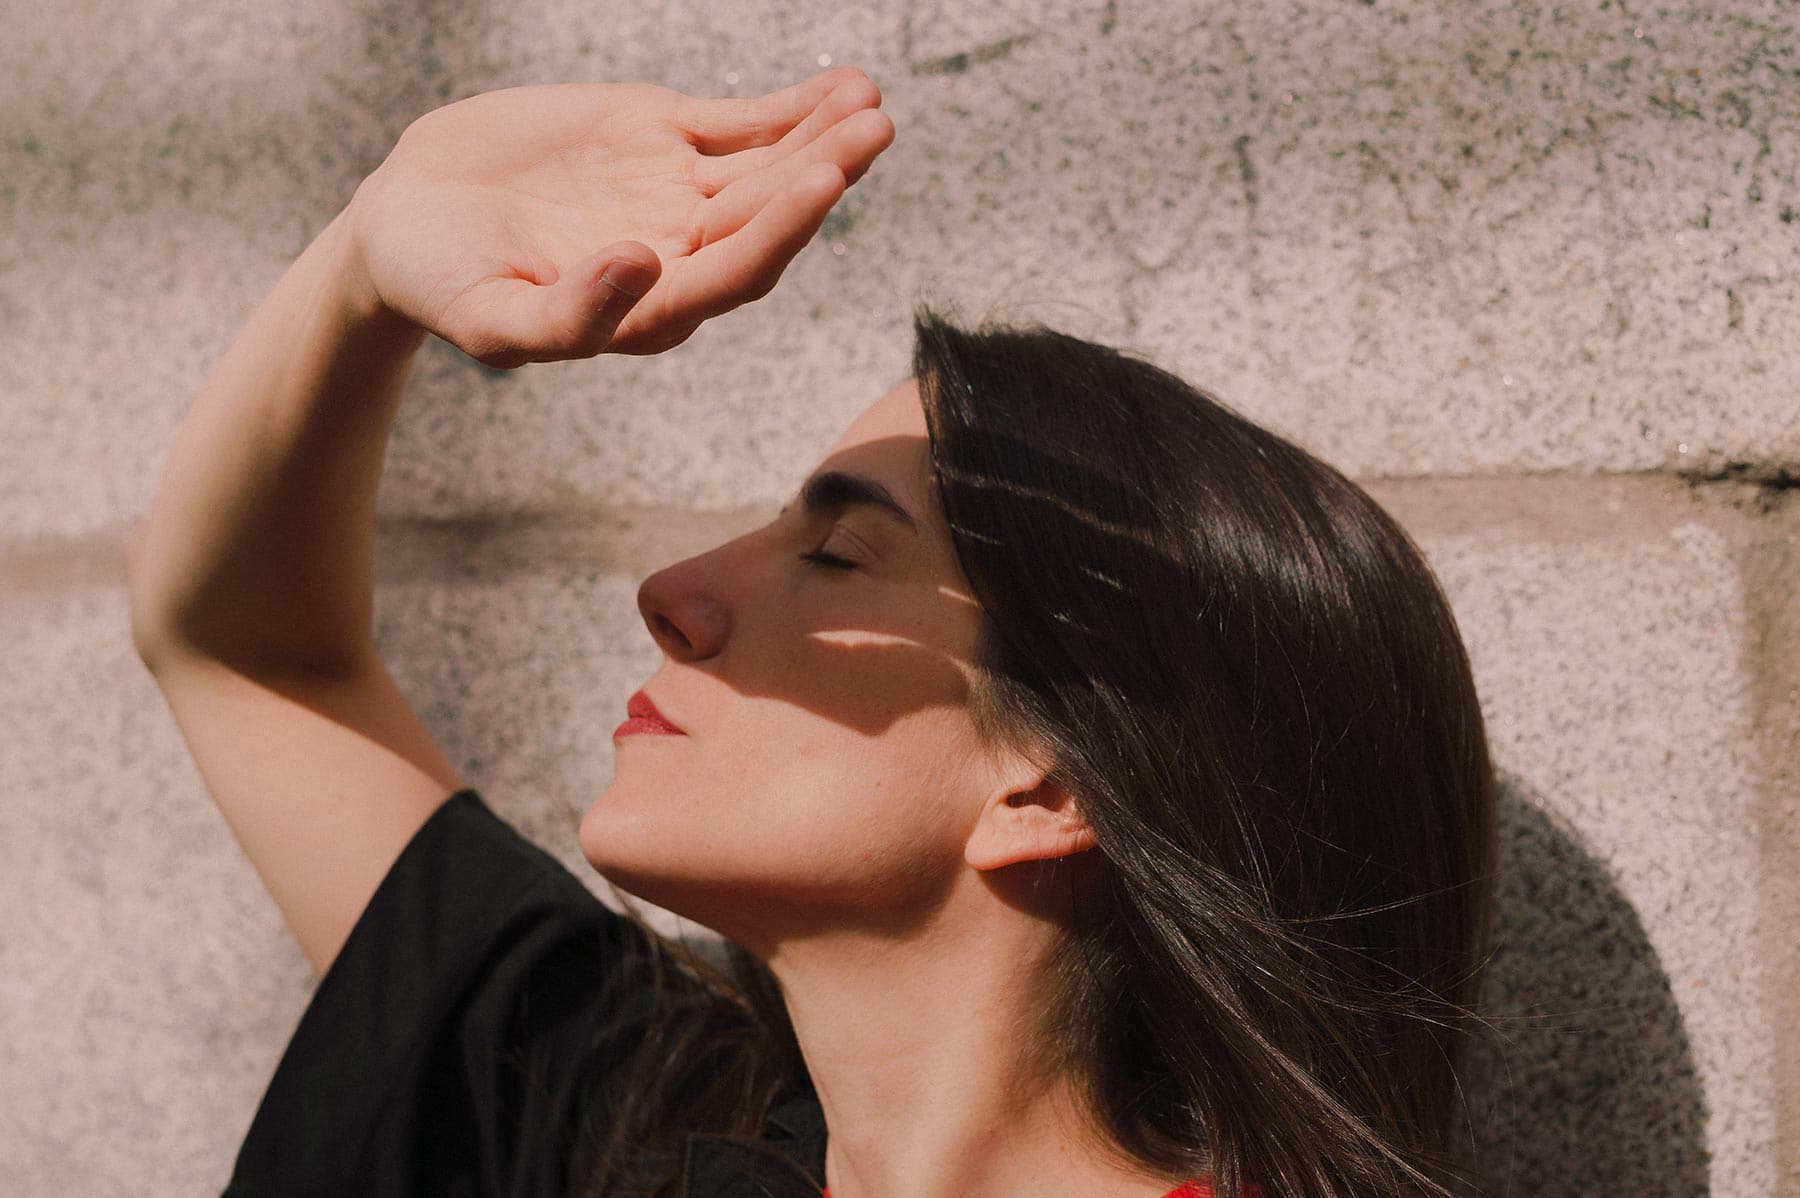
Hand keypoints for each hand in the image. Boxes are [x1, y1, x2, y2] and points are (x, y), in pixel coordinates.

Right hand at [341, 69, 893, 365]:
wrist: (407, 218)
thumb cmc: (441, 282)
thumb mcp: (488, 319)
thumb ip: (568, 316)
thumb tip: (643, 267)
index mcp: (651, 312)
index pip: (734, 273)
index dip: (781, 230)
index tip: (821, 182)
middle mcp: (681, 256)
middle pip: (769, 217)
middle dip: (823, 172)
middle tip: (872, 129)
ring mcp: (679, 194)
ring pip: (768, 166)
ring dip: (824, 137)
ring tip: (869, 101)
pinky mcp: (664, 137)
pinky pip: (744, 123)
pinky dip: (793, 108)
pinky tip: (846, 87)